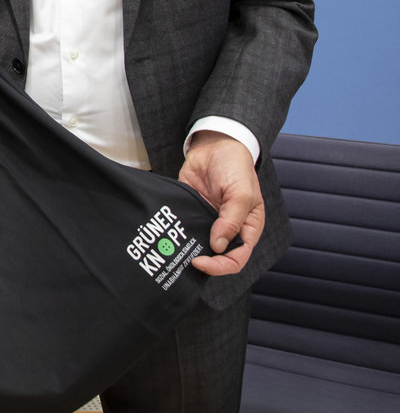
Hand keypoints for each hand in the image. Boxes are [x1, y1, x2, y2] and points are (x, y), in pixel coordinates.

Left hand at [180, 132, 264, 276]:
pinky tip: (165, 237)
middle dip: (203, 262)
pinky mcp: (191, 211)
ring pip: (198, 245)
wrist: (215, 146)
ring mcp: (208, 221)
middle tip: (184, 261)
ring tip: (171, 253)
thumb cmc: (236, 168)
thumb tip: (218, 246)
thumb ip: (231, 221)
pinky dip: (175, 234)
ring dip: (186, 250)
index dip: (220, 266)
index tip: (201, 262)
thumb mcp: (241, 194)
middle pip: (216, 257)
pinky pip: (183, 227)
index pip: (236, 259)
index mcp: (247, 229)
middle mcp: (227, 229)